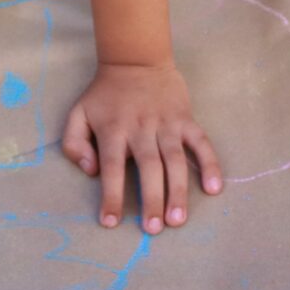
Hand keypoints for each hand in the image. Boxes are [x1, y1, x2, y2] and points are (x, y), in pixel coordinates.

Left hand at [59, 61, 222, 233]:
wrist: (136, 59)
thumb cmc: (105, 94)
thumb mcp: (78, 113)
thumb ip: (75, 143)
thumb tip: (90, 171)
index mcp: (113, 130)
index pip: (111, 167)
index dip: (112, 195)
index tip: (111, 222)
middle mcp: (141, 128)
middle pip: (148, 167)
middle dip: (152, 199)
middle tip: (153, 229)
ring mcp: (166, 124)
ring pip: (175, 160)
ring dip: (178, 191)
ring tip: (178, 219)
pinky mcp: (185, 119)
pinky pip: (201, 142)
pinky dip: (209, 164)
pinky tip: (214, 188)